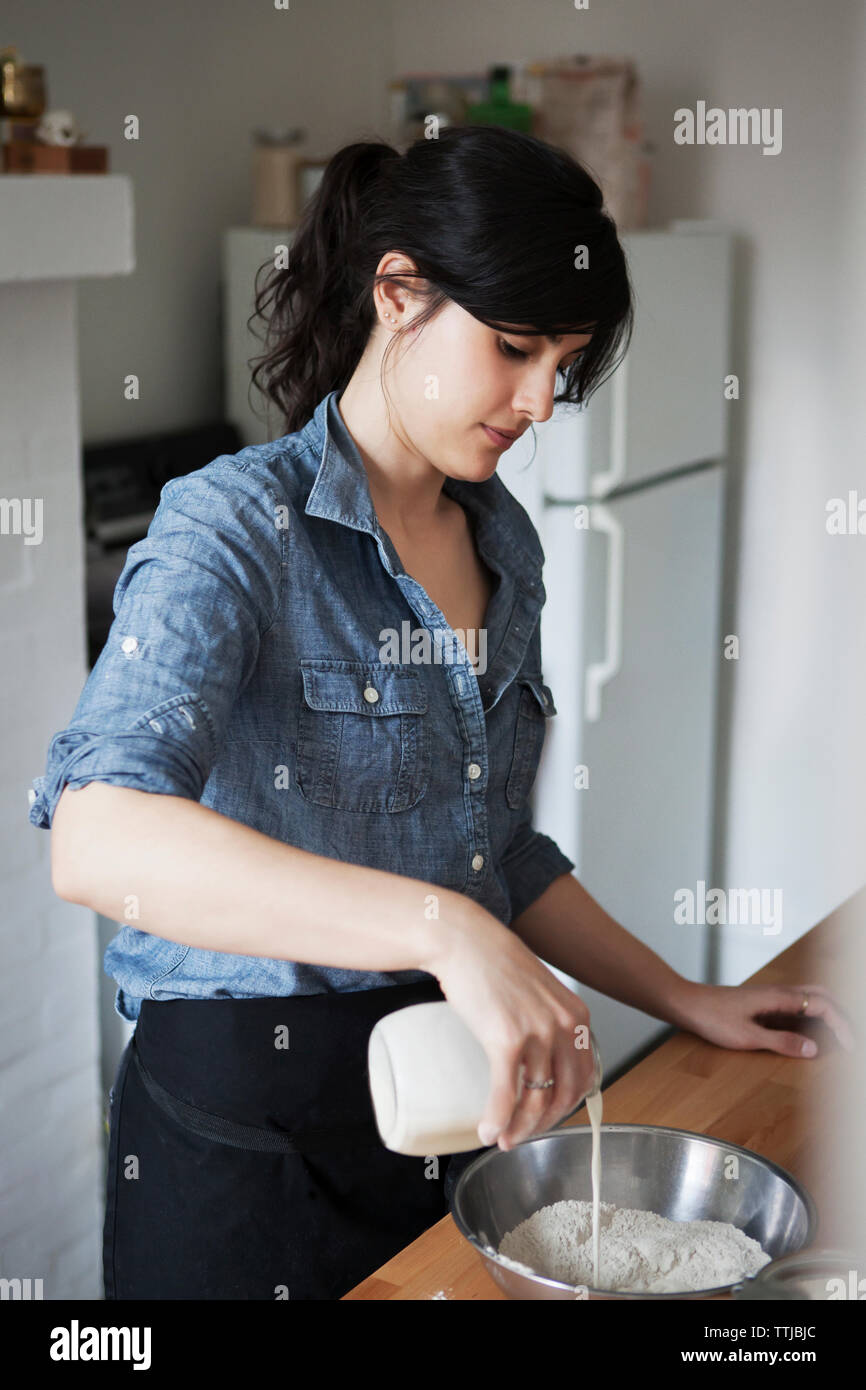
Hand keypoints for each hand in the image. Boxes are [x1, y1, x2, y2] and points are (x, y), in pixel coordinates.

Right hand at [429, 898, 596, 1151]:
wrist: (465, 939)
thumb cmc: (494, 962)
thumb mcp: (538, 991)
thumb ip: (548, 1019)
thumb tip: (539, 1056)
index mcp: (576, 1015)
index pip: (585, 1076)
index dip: (567, 1105)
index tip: (548, 1117)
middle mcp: (564, 1026)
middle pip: (564, 1094)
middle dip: (545, 1124)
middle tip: (523, 1136)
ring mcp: (537, 1033)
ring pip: (536, 1100)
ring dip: (519, 1129)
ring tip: (502, 1138)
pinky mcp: (506, 1038)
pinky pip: (506, 1092)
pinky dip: (497, 1118)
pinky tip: (487, 1130)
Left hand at [676, 981, 855, 1056]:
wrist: (688, 1004)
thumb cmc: (712, 1017)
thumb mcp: (748, 1036)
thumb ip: (782, 1042)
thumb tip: (814, 1049)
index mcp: (780, 997)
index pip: (823, 1006)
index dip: (842, 1025)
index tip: (850, 1046)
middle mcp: (780, 993)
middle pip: (823, 996)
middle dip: (842, 1015)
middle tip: (850, 1039)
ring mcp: (772, 997)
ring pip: (811, 998)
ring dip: (829, 1014)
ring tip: (838, 1036)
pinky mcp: (765, 1004)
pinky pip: (798, 1006)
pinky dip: (813, 1017)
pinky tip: (811, 1033)